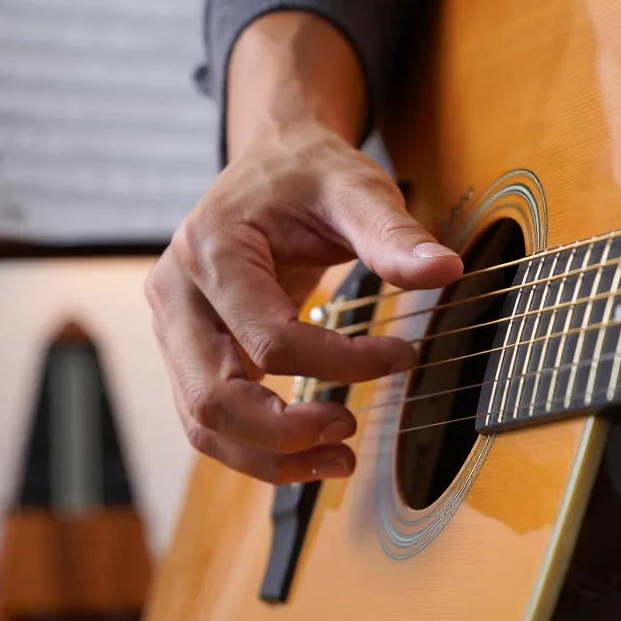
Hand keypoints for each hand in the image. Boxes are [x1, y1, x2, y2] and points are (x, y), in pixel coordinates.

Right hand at [145, 13, 461, 484]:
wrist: (271, 160)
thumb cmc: (309, 174)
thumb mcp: (356, 188)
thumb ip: (394, 234)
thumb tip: (447, 270)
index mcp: (212, 251)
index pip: (271, 340)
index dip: (343, 363)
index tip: (403, 356)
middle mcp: (176, 294)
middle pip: (213, 398)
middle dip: (286, 433)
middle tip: (351, 432)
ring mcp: (173, 328)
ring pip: (201, 423)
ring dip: (269, 456)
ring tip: (339, 459)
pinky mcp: (187, 351)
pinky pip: (209, 419)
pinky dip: (257, 446)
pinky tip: (310, 450)